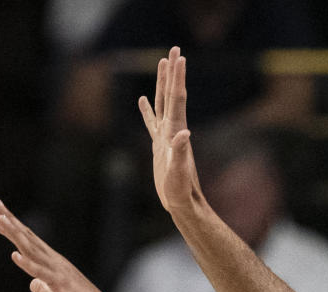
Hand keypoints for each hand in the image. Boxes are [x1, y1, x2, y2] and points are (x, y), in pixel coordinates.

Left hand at [0, 200, 115, 291]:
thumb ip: (44, 288)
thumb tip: (33, 285)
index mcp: (55, 264)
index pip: (31, 241)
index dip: (15, 228)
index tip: (0, 215)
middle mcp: (55, 262)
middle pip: (29, 238)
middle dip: (11, 221)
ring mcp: (58, 272)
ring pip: (32, 250)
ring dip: (16, 235)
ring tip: (0, 220)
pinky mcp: (60, 285)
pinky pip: (41, 273)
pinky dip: (27, 264)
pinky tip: (14, 255)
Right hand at [138, 46, 203, 215]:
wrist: (183, 205)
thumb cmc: (182, 192)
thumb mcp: (179, 173)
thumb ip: (181, 154)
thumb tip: (184, 134)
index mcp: (176, 132)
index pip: (177, 99)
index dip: (177, 78)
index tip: (179, 57)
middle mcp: (173, 130)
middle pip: (172, 95)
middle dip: (172, 72)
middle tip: (174, 49)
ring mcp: (165, 137)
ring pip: (162, 103)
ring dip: (162, 83)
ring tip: (162, 63)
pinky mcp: (159, 147)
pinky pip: (151, 122)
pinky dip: (147, 109)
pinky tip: (143, 99)